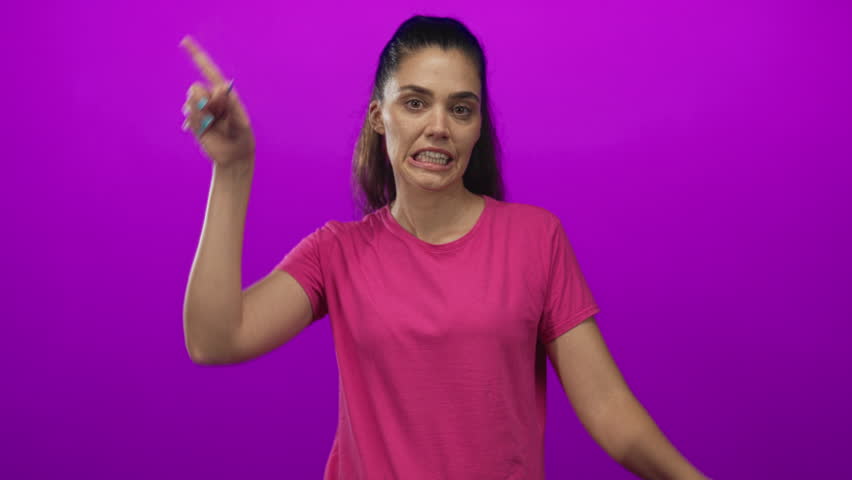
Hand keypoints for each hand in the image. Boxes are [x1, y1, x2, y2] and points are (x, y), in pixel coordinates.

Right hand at [179, 35, 255, 167]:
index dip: (196, 55)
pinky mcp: (193, 121)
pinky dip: (197, 123)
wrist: (234, 155)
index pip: (208, 70)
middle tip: (220, 116)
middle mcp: (210, 97)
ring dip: (202, 115)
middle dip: (207, 102)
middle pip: (196, 88)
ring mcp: (200, 108)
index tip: (184, 41)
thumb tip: (220, 89)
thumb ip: (232, 105)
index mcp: (224, 92)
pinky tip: (207, 131)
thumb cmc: (242, 136)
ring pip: (190, 102)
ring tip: (215, 125)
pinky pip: (189, 115)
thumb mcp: (242, 122)